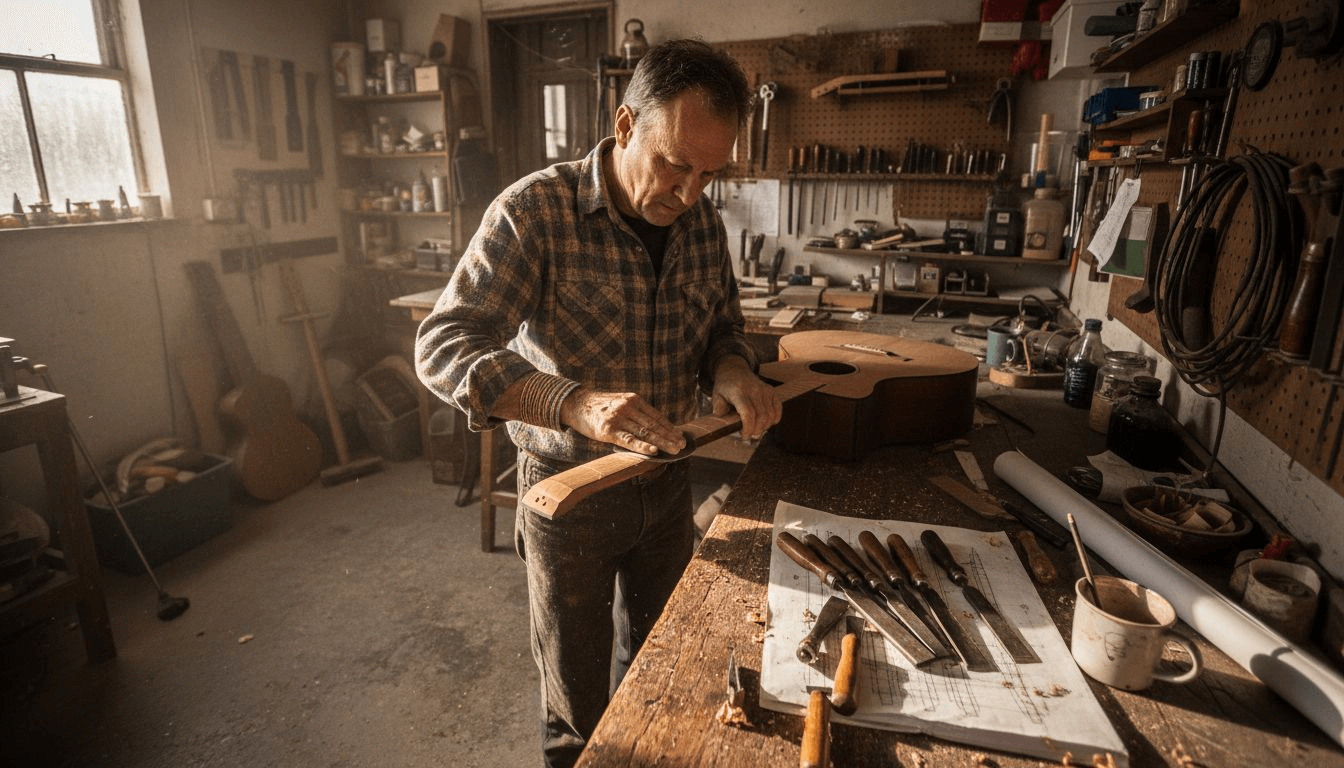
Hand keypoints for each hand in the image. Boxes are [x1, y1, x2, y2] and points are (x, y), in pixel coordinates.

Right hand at [559, 387, 684, 455]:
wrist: (575, 403)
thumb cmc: (599, 407)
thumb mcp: (620, 402)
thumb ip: (635, 412)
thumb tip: (654, 427)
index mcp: (633, 399)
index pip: (656, 416)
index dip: (670, 427)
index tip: (680, 436)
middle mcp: (628, 407)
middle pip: (653, 424)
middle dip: (670, 436)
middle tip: (682, 445)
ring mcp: (618, 418)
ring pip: (645, 432)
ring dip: (661, 442)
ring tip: (674, 450)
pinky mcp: (608, 430)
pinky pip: (629, 440)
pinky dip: (642, 446)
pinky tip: (653, 451)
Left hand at [711, 357, 781, 439]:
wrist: (735, 371)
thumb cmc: (725, 387)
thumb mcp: (716, 397)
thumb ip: (719, 411)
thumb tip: (724, 425)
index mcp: (739, 392)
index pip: (748, 413)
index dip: (748, 428)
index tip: (744, 436)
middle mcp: (754, 390)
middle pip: (761, 417)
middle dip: (756, 431)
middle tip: (750, 436)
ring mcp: (765, 390)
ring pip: (770, 415)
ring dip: (765, 427)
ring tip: (756, 430)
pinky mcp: (772, 391)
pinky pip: (778, 409)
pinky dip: (774, 419)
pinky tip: (766, 423)